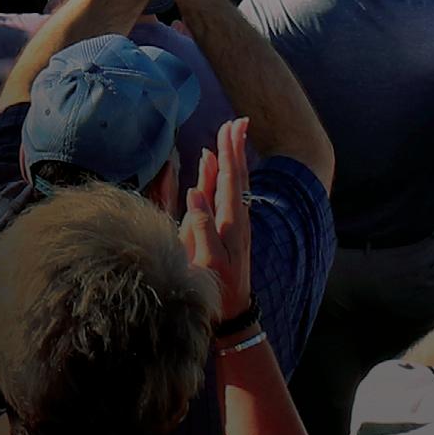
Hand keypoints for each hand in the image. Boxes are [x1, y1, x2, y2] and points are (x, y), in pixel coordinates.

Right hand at [180, 116, 253, 322]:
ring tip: (232, 135)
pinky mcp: (229, 230)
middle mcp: (236, 218)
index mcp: (232, 222)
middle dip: (236, 147)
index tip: (228, 127)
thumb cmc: (218, 289)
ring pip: (234, 183)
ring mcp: (234, 224)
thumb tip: (195, 192)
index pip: (230, 179)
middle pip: (237, 175)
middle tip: (237, 120)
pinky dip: (224, 175)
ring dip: (233, 157)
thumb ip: (202, 226)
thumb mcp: (208, 260)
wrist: (234, 314)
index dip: (229, 152)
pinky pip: (228, 194)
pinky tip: (219, 168)